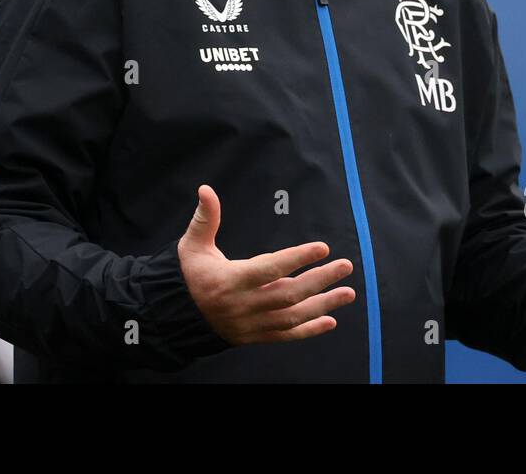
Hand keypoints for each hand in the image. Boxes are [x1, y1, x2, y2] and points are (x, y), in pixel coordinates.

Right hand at [178, 184, 356, 344]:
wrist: (177, 316)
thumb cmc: (190, 275)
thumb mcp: (192, 245)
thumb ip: (205, 218)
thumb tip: (206, 189)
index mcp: (230, 281)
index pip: (269, 269)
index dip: (296, 259)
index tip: (322, 247)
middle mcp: (243, 305)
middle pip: (288, 294)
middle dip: (320, 280)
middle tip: (345, 266)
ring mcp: (251, 324)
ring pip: (292, 316)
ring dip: (323, 304)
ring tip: (348, 292)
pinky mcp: (255, 336)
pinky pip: (286, 335)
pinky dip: (309, 330)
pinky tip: (330, 320)